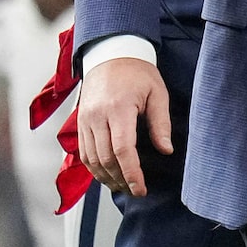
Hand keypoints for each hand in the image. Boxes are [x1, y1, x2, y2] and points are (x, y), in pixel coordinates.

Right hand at [80, 55, 172, 197]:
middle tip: (136, 191)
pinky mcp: (79, 122)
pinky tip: (107, 175)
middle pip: (105, 158)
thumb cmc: (138, 73)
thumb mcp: (158, 94)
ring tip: (123, 187)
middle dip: (120, 179)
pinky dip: (94, 167)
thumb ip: (161, 123)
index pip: (122, 150)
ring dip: (106, 177)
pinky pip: (84, 151)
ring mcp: (85, 120)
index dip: (131, 173)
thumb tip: (166, 150)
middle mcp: (96, 117)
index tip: (141, 188)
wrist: (110, 55)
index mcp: (118, 109)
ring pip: (91, 158)